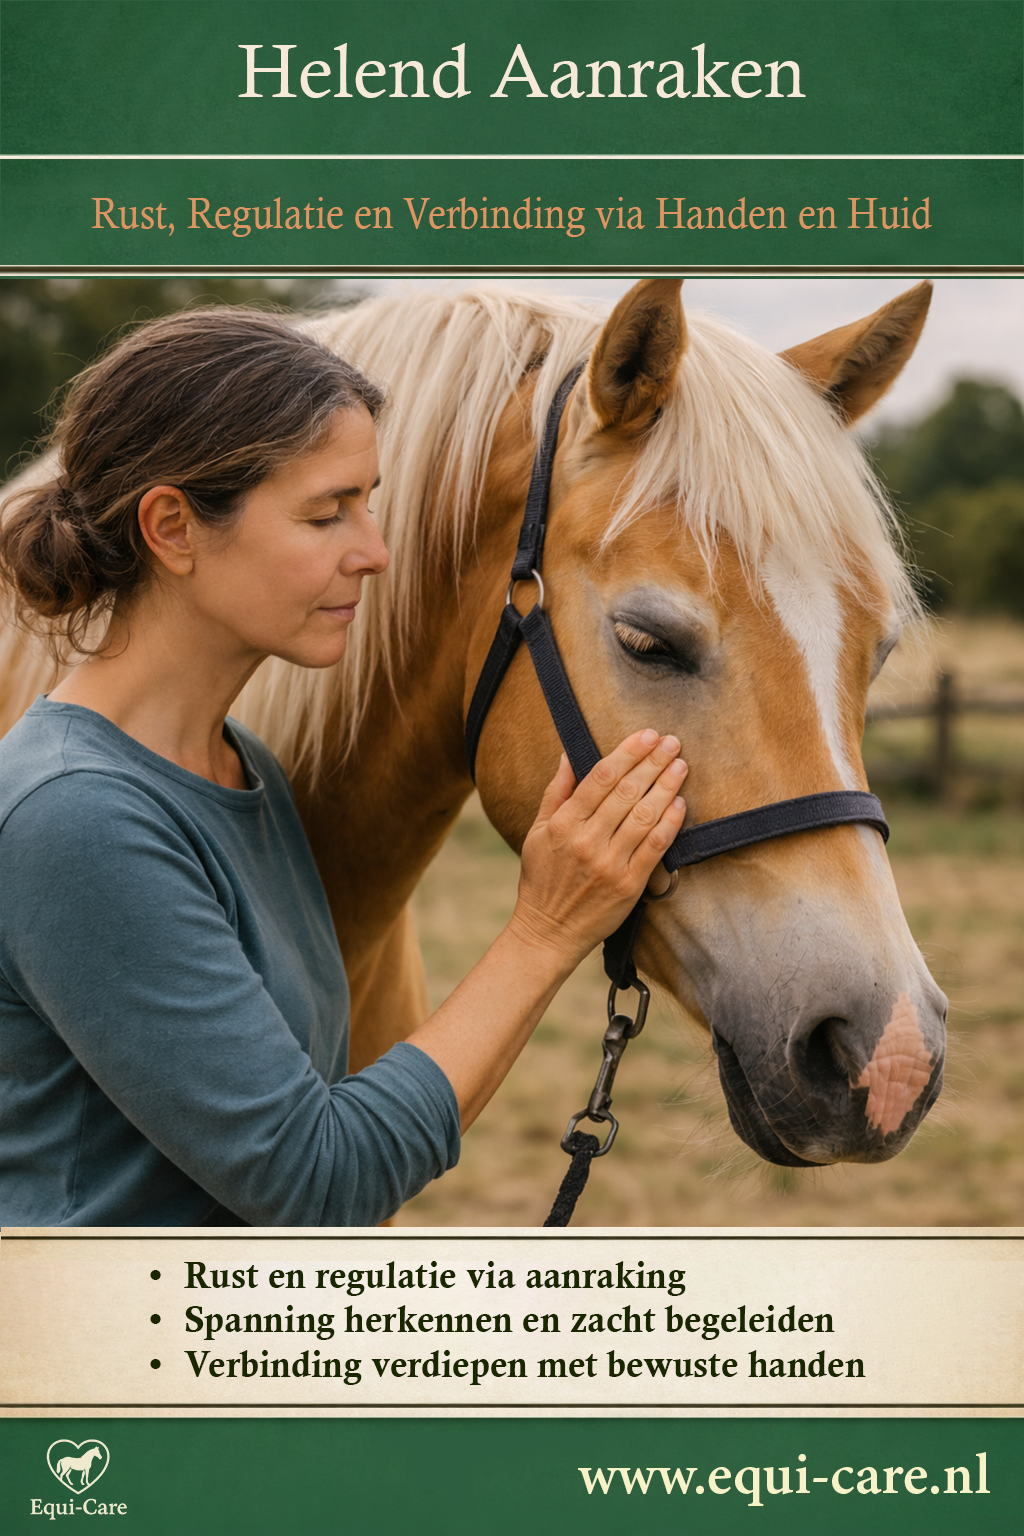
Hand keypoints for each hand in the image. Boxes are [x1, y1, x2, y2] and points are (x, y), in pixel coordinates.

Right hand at [509, 730, 686, 968]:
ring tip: (680, 766)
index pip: (600, 778)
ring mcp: (609, 863)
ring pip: (644, 816)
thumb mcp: (537, 832)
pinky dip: (669, 823)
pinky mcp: (628, 885)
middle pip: (626, 792)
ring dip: (666, 787)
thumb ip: (556, 793)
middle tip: (671, 742)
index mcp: (564, 824)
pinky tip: (680, 804)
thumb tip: (568, 755)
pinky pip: (654, 848)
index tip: (647, 735)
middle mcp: (587, 841)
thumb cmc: (541, 880)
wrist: (548, 932)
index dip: (627, 753)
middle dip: (652, 763)